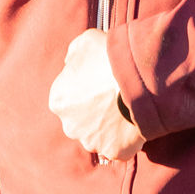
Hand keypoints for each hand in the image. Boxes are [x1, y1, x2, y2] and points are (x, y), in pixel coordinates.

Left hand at [48, 29, 144, 161]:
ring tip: (124, 107)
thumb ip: (72, 54)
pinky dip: (124, 138)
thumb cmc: (108, 57)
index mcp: (58, 100)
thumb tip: (70, 63)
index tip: (97, 81)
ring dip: (107, 125)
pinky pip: (118, 146)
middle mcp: (70, 125)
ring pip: (98, 135)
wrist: (135, 78)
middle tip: (111, 95)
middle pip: (80, 119)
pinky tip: (131, 122)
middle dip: (93, 110)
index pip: (67, 97)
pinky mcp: (113, 152)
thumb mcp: (84, 42)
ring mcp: (92, 141)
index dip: (83, 88)